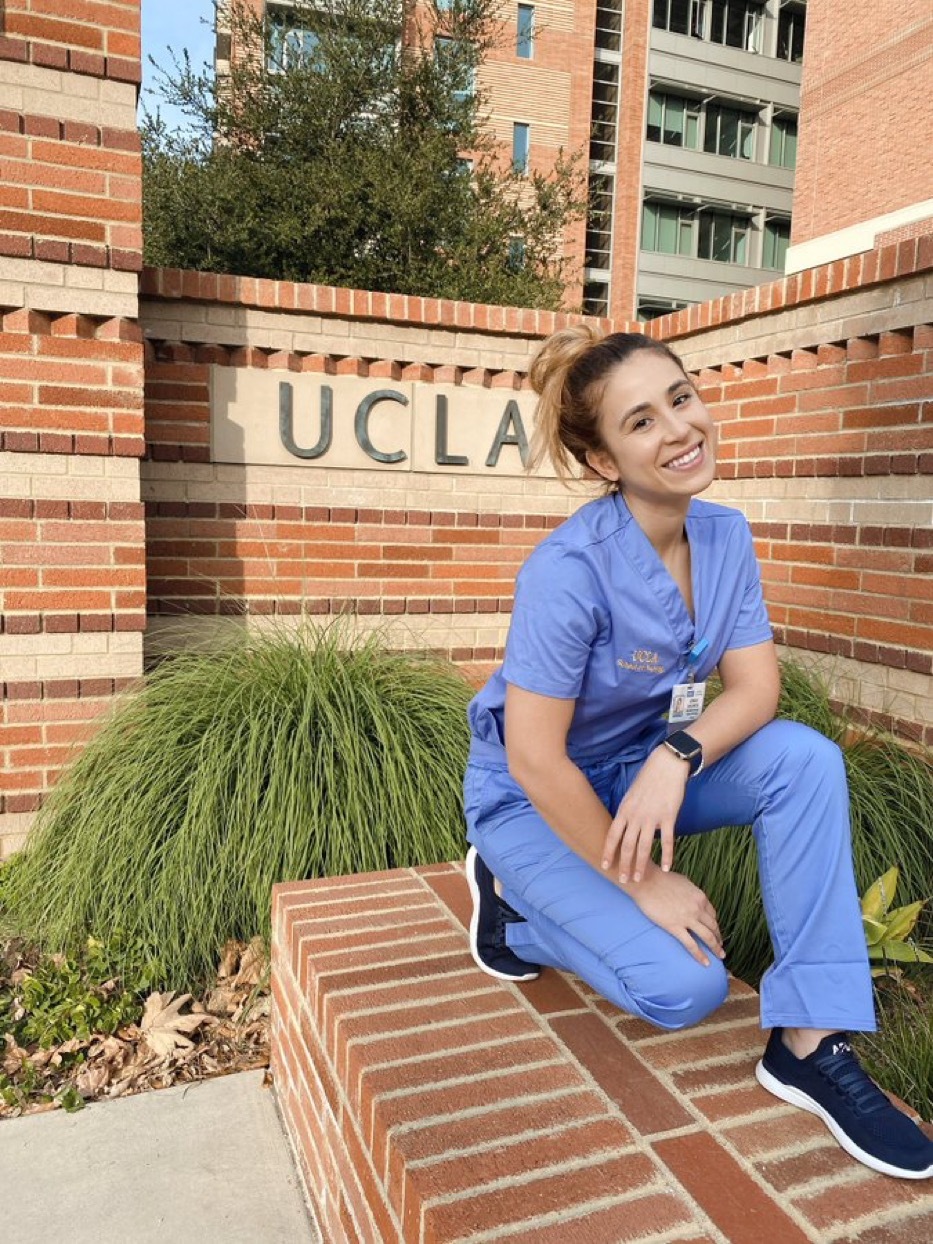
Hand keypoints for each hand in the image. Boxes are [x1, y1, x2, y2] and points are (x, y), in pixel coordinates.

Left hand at [602, 745, 688, 881]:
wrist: (666, 765)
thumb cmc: (648, 778)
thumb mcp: (630, 794)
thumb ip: (626, 812)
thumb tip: (622, 826)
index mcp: (624, 810)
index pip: (612, 835)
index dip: (608, 852)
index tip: (604, 865)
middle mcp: (635, 816)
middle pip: (627, 846)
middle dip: (624, 865)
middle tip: (623, 880)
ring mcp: (652, 817)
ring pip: (644, 847)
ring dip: (641, 865)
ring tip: (640, 879)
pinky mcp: (669, 816)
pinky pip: (668, 841)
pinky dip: (667, 856)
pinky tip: (667, 868)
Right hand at [627, 869, 723, 966]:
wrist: (647, 882)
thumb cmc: (661, 878)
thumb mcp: (683, 881)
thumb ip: (692, 892)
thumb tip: (693, 897)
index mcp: (700, 897)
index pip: (712, 914)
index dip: (715, 924)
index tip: (715, 931)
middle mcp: (698, 909)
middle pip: (713, 927)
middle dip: (719, 937)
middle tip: (721, 946)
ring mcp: (687, 919)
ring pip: (707, 937)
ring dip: (716, 948)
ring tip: (720, 956)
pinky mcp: (675, 927)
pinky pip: (691, 945)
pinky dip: (700, 955)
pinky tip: (705, 963)